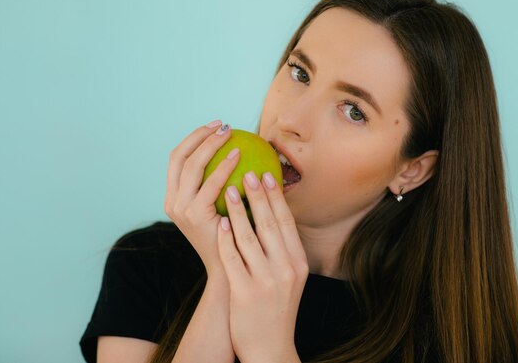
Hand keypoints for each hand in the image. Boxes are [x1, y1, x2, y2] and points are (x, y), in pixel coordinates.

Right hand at [164, 121, 239, 277]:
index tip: (215, 126)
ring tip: (230, 134)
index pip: (177, 159)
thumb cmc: (232, 237)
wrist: (229, 270)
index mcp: (174, 198)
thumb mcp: (221, 208)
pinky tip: (238, 155)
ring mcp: (181, 209)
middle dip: (199, 136)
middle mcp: (172, 202)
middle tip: (223, 125)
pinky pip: (211, 183)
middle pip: (179, 157)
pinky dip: (223, 166)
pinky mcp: (195, 215)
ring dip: (211, 145)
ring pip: (192, 166)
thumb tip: (238, 151)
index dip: (193, 138)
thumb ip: (221, 185)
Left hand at [217, 170, 307, 362]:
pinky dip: (227, 239)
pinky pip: (233, 259)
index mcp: (297, 262)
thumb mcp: (288, 277)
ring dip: (238, 211)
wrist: (270, 347)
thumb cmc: (276, 308)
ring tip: (229, 189)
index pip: (287, 223)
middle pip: (270, 224)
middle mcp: (285, 269)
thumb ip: (282, 249)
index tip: (268, 175)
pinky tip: (220, 223)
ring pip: (249, 237)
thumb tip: (272, 215)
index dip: (277, 197)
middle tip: (249, 172)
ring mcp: (265, 281)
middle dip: (259, 195)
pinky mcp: (245, 292)